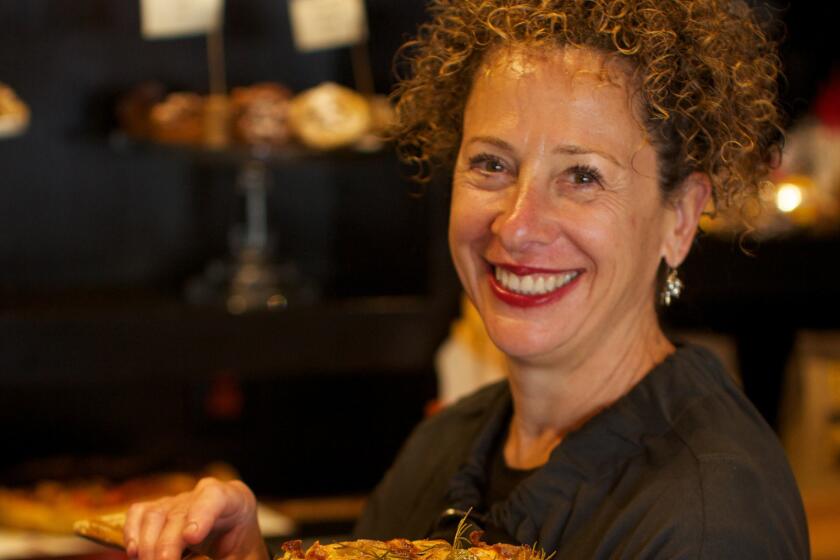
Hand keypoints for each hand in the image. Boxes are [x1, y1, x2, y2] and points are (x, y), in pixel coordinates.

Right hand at [124, 477, 267, 559]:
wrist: (233, 539)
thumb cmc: (240, 548)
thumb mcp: (242, 556)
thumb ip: (229, 559)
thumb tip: (201, 555)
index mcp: (235, 500)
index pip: (216, 497)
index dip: (201, 514)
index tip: (191, 537)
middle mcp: (204, 494)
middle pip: (179, 514)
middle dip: (167, 546)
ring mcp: (179, 500)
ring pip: (155, 514)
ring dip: (147, 545)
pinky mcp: (160, 509)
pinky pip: (139, 513)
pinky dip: (132, 533)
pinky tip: (135, 554)